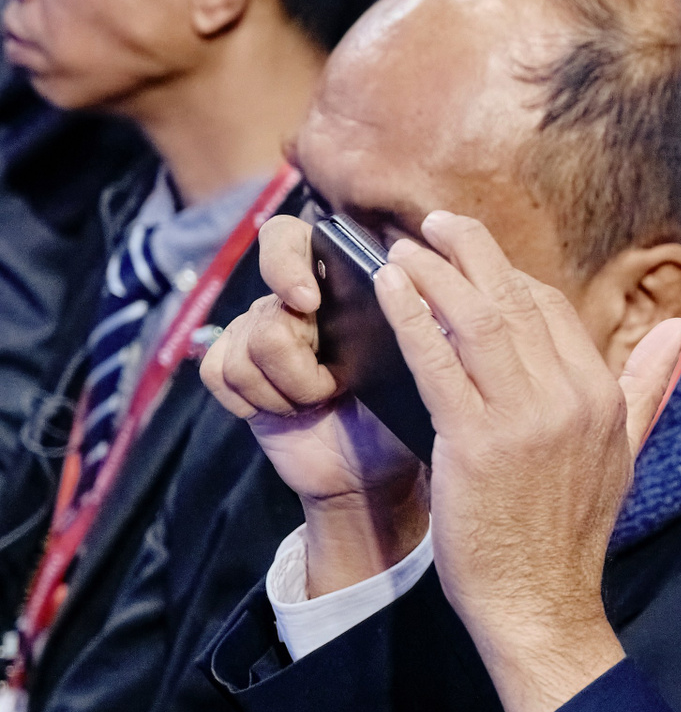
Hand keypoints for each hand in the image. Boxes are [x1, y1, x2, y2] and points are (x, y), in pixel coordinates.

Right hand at [202, 215, 426, 592]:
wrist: (380, 473)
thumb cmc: (409, 411)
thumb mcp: (425, 361)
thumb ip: (420, 319)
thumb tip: (416, 285)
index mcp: (338, 287)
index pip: (291, 238)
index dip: (287, 257)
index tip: (309, 298)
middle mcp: (294, 304)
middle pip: (265, 275)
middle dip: (283, 304)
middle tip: (305, 319)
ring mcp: (261, 337)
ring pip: (253, 335)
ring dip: (294, 380)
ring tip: (325, 397)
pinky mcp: (236, 376)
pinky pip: (223, 371)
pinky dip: (262, 399)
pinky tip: (292, 413)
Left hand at [374, 210, 680, 711]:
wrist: (542, 601)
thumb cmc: (569, 533)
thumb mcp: (624, 451)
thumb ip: (647, 383)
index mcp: (601, 397)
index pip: (552, 311)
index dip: (507, 276)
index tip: (472, 259)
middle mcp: (570, 399)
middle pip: (513, 302)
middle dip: (470, 254)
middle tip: (433, 225)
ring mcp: (524, 420)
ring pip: (476, 321)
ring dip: (435, 275)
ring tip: (401, 249)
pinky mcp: (476, 443)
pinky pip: (438, 361)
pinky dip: (411, 317)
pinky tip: (389, 290)